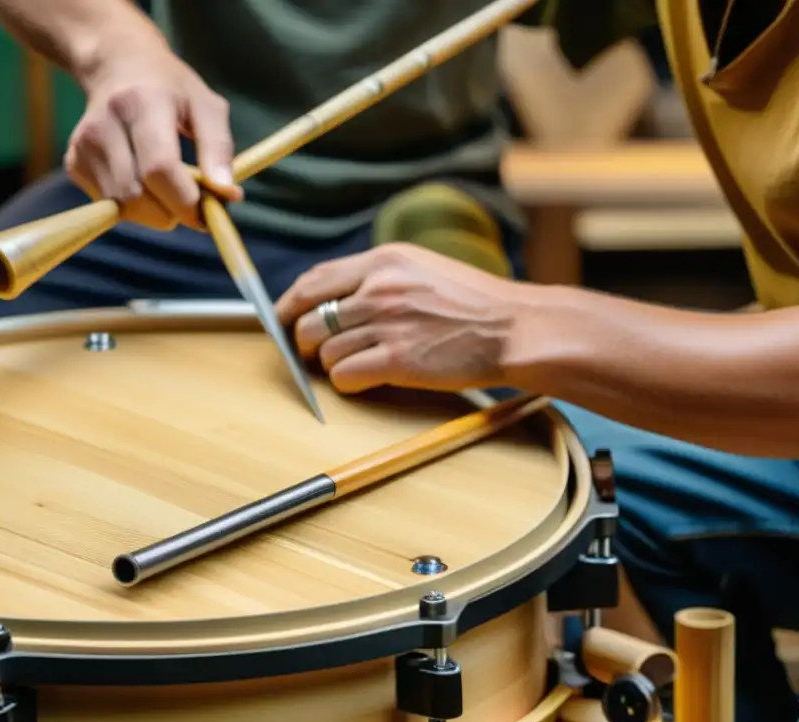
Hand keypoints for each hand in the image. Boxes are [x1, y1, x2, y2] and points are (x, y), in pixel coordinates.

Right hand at [64, 46, 242, 230]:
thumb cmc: (172, 90)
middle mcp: (105, 123)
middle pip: (137, 195)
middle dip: (171, 212)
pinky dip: (134, 206)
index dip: (184, 200)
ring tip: (168, 187)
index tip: (206, 214)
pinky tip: (142, 180)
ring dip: (154, 212)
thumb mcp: (207, 106)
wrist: (116, 65)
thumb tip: (228, 195)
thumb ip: (219, 149)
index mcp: (142, 102)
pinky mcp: (73, 162)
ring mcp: (83, 144)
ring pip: (122, 206)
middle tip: (191, 202)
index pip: (159, 167)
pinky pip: (110, 204)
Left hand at [275, 244, 535, 393]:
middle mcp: (379, 289)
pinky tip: (366, 380)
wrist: (515, 328)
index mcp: (384, 261)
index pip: (314, 281)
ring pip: (324, 352)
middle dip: (305, 343)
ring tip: (355, 365)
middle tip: (314, 354)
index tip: (282, 319)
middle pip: (309, 320)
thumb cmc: (475, 303)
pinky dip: (348, 382)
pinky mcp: (398, 360)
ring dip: (332, 364)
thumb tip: (335, 299)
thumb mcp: (423, 268)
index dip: (289, 305)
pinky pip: (345, 376)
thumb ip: (379, 277)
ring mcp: (387, 324)